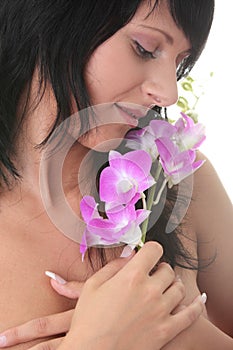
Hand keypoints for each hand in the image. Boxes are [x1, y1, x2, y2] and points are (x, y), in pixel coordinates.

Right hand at [0, 242, 204, 349]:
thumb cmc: (88, 321)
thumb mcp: (93, 285)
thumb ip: (114, 265)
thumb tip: (130, 253)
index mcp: (131, 276)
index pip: (154, 250)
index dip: (150, 249)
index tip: (147, 254)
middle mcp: (150, 290)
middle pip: (167, 269)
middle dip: (159, 268)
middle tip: (152, 274)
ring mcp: (160, 311)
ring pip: (179, 288)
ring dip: (172, 284)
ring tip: (165, 287)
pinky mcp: (166, 330)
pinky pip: (190, 314)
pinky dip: (196, 305)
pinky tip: (198, 300)